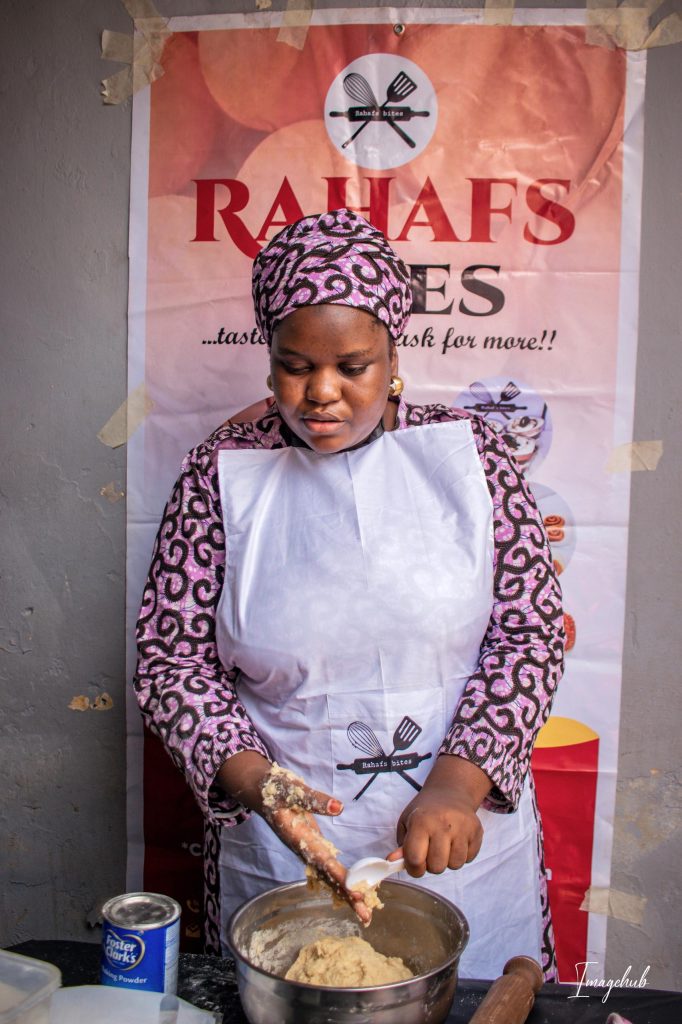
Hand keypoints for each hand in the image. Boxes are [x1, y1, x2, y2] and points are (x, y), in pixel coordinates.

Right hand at [216, 753, 372, 924]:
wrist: (260, 791)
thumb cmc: (274, 789)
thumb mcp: (292, 790)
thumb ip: (313, 799)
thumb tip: (339, 807)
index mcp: (299, 838)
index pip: (322, 860)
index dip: (339, 877)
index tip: (356, 891)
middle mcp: (303, 848)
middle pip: (327, 876)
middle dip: (346, 895)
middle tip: (366, 915)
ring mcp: (307, 848)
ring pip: (328, 875)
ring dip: (345, 893)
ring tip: (364, 911)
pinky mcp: (312, 844)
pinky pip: (326, 867)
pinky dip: (339, 880)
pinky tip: (351, 892)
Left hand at [389, 755, 491, 876]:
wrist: (450, 792)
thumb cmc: (424, 810)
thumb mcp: (407, 822)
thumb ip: (401, 845)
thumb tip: (392, 862)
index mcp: (421, 821)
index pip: (415, 858)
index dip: (413, 868)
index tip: (414, 864)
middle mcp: (443, 824)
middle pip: (437, 867)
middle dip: (431, 865)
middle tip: (430, 851)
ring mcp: (463, 828)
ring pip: (456, 865)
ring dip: (448, 860)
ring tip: (444, 846)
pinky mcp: (477, 831)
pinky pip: (470, 858)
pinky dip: (462, 855)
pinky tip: (456, 841)